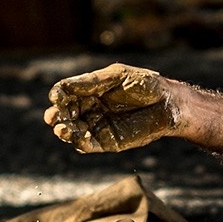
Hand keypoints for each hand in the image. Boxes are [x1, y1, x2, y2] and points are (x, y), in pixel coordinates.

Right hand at [44, 64, 178, 152]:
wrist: (169, 104)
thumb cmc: (146, 85)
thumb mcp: (118, 76)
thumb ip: (91, 82)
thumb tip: (63, 87)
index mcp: (91, 91)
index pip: (67, 94)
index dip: (59, 96)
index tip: (57, 96)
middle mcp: (91, 108)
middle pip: (65, 113)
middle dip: (56, 115)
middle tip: (53, 116)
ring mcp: (98, 125)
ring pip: (73, 130)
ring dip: (64, 130)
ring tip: (62, 128)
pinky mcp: (108, 142)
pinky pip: (88, 145)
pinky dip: (80, 143)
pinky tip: (78, 138)